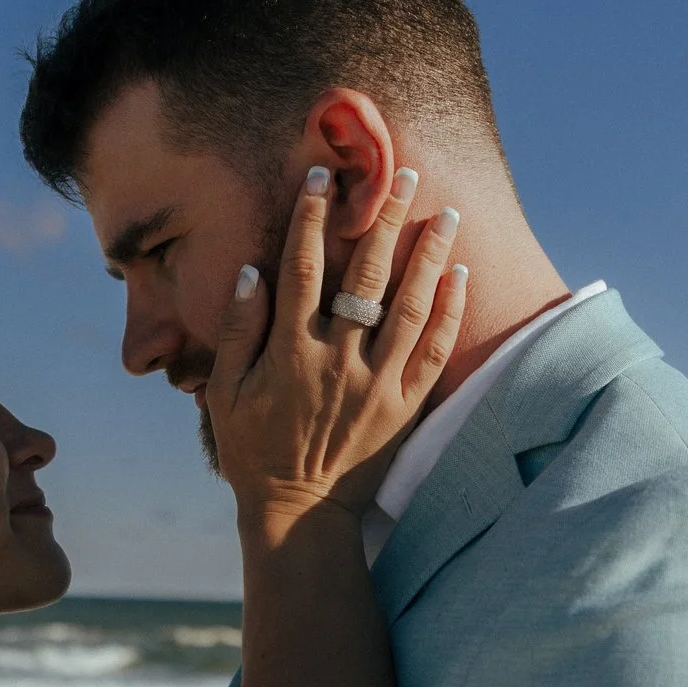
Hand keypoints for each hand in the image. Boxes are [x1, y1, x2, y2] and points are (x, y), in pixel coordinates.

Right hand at [204, 163, 467, 524]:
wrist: (300, 512)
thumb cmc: (254, 450)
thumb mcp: (226, 394)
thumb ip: (239, 331)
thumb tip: (252, 272)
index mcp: (291, 351)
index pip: (301, 268)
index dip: (310, 218)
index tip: (321, 177)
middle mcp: (338, 359)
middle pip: (365, 275)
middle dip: (383, 219)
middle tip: (403, 174)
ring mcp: (377, 383)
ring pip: (411, 306)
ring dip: (430, 254)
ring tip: (446, 212)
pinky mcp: (406, 407)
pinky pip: (435, 351)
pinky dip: (450, 312)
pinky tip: (461, 276)